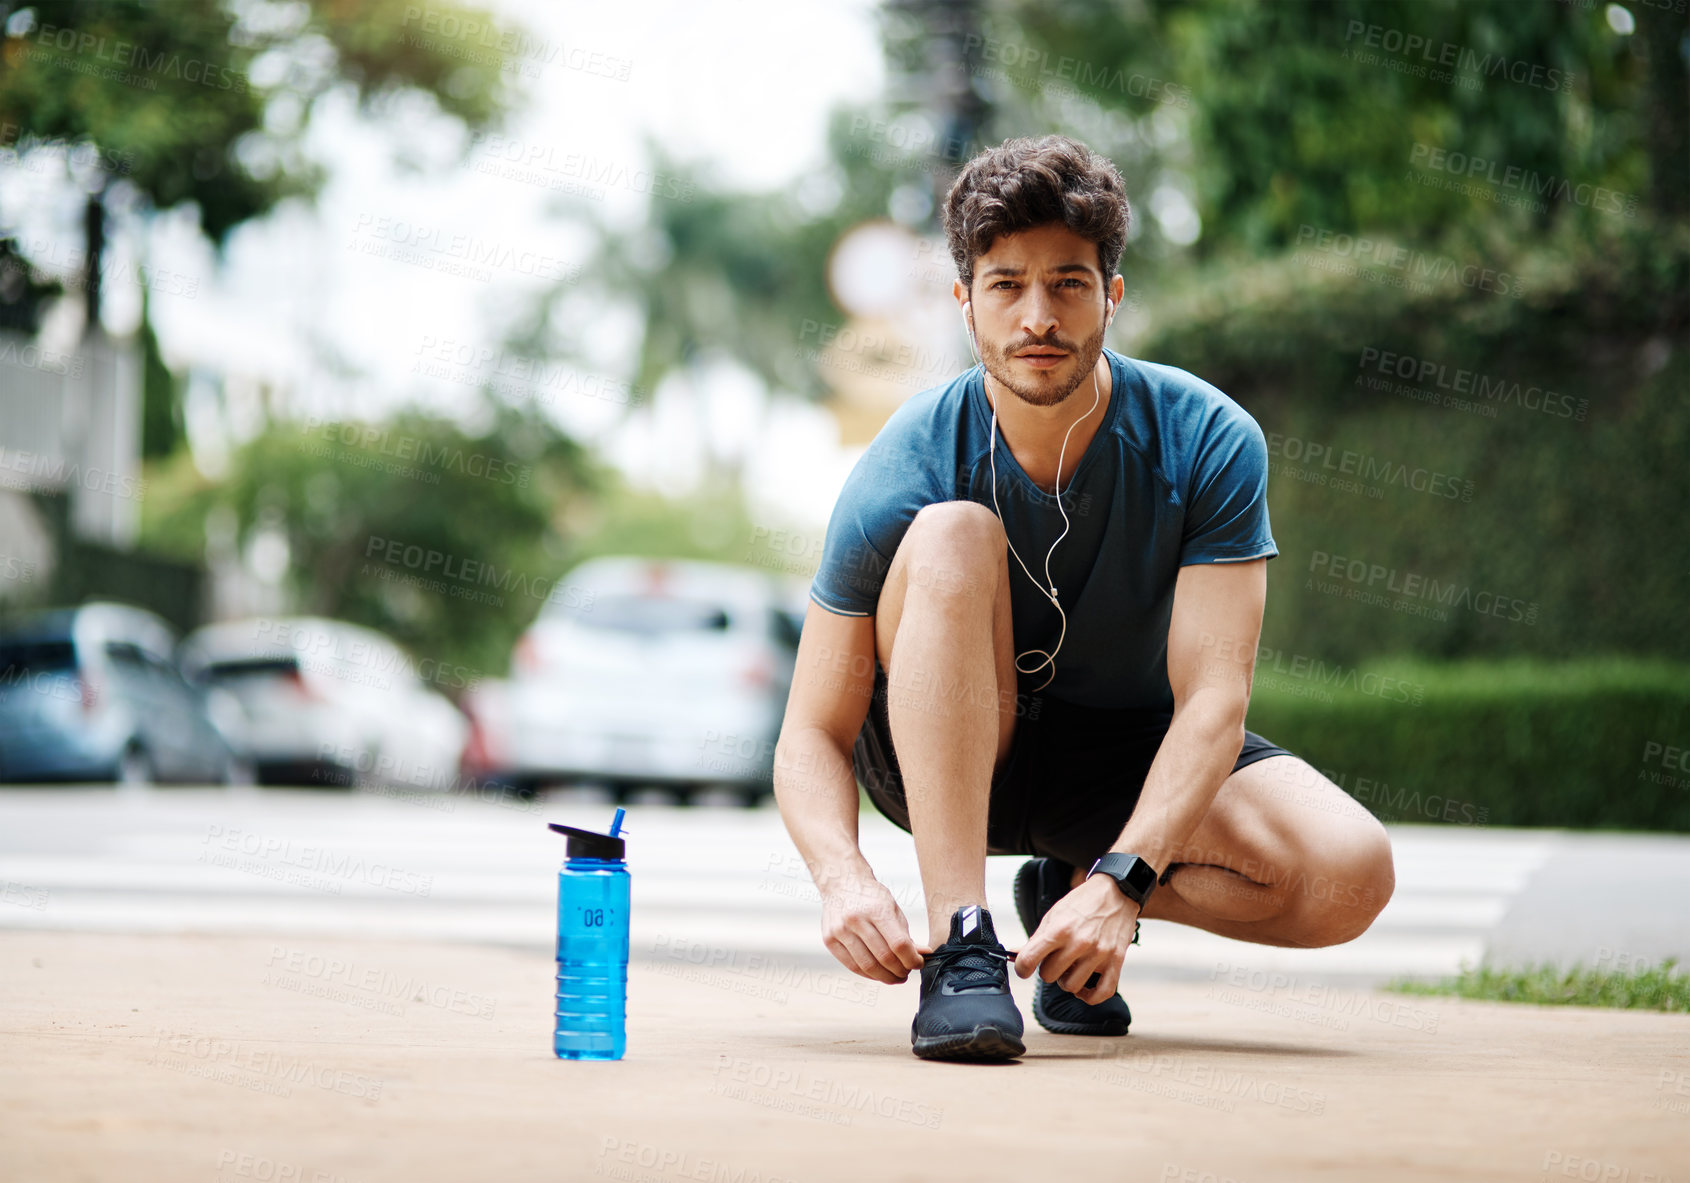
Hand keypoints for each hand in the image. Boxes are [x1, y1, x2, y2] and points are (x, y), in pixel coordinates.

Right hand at [817, 871, 923, 983]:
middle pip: (884, 957)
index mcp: (876, 909)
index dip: (912, 959)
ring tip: (895, 976)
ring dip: (885, 977)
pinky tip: (878, 973)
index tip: (918, 963)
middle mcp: (856, 919)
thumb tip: (923, 955)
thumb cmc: (871, 897)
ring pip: (867, 966)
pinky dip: (868, 974)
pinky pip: (852, 966)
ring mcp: (840, 930)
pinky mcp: (829, 940)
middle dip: (900, 971)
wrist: (842, 883)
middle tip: (907, 973)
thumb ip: (906, 934)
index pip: (899, 944)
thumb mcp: (892, 909)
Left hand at [1013, 874, 1138, 1004]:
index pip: (1029, 959)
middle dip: (1048, 969)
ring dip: (1067, 980)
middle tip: (1055, 959)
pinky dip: (1090, 996)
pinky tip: (1084, 988)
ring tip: (1071, 967)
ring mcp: (1099, 954)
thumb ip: (1036, 938)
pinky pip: (1102, 993)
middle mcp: (1079, 943)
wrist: (1116, 892)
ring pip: (1071, 986)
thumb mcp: (1054, 915)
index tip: (1024, 968)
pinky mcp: (1116, 961)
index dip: (1022, 968)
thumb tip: (1014, 954)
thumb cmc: (1082, 903)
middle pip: (1049, 976)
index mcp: (1059, 929)